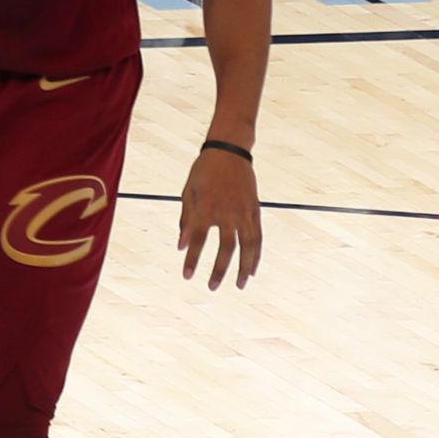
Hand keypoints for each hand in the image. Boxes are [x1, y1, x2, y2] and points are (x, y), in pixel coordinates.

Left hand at [177, 144, 261, 288]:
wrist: (228, 150)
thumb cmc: (203, 171)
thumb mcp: (189, 192)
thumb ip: (186, 219)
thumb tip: (181, 246)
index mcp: (206, 207)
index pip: (198, 240)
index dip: (192, 260)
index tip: (187, 276)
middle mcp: (226, 212)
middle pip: (225, 248)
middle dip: (218, 270)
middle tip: (211, 287)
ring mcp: (243, 212)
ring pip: (247, 246)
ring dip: (243, 267)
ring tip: (239, 285)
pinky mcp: (255, 211)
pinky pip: (257, 237)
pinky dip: (256, 255)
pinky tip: (251, 269)